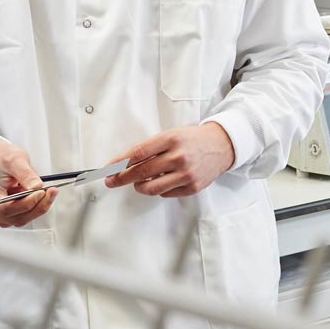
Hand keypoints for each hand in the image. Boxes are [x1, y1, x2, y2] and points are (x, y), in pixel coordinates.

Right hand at [0, 137, 57, 227]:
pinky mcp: (12, 213)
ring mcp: (2, 214)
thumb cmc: (2, 159)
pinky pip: (27, 215)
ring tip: (49, 190)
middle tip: (51, 191)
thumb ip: (25, 174)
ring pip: (24, 218)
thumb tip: (37, 187)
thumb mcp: (14, 160)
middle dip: (38, 205)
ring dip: (39, 206)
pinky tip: (43, 194)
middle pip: (18, 217)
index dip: (26, 203)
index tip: (41, 192)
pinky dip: (37, 206)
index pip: (7, 208)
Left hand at [105, 123, 234, 197]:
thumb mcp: (171, 135)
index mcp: (171, 139)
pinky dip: (159, 189)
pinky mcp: (192, 187)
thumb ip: (151, 148)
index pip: (138, 153)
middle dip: (121, 178)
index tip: (108, 169)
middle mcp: (178, 157)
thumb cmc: (191, 140)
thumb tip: (124, 164)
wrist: (221, 145)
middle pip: (141, 172)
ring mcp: (186, 174)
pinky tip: (162, 180)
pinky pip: (165, 193)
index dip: (119, 163)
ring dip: (139, 186)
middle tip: (111, 181)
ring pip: (151, 188)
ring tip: (138, 182)